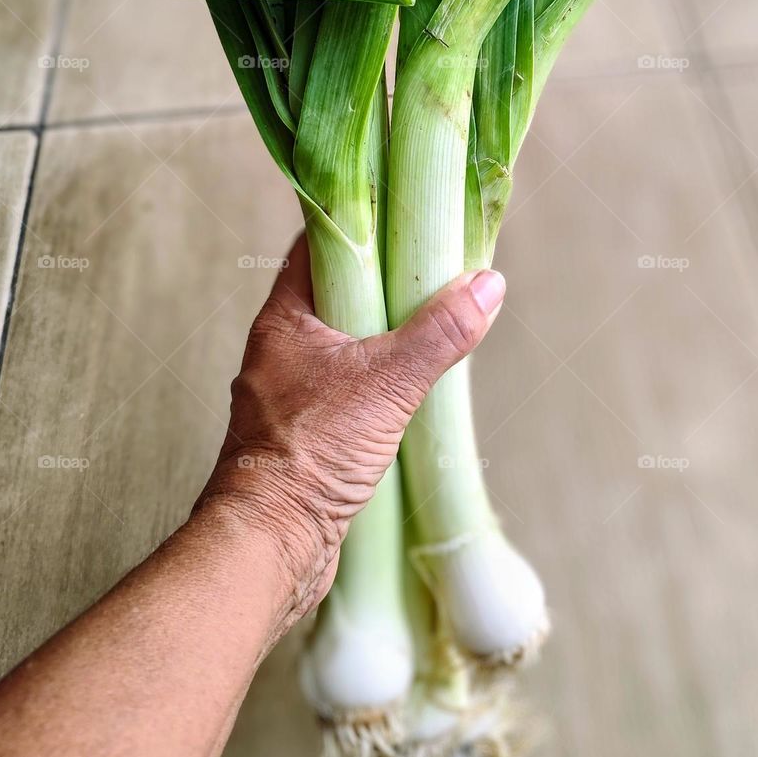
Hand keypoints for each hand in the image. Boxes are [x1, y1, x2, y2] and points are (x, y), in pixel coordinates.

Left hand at [198, 235, 504, 628]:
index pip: (316, 247)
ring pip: (341, 345)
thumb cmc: (310, 454)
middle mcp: (279, 350)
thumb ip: (439, 332)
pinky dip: (377, 380)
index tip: (402, 212)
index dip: (358, 223)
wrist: (269, 543)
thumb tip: (488, 284)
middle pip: (334, 294)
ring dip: (382, 335)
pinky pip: (344, 388)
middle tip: (434, 267)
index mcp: (284, 320)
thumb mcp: (387, 382)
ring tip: (433, 324)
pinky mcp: (303, 435)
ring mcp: (288, 394)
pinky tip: (410, 388)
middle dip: (383, 281)